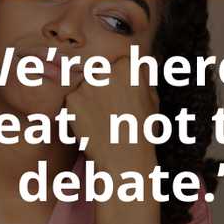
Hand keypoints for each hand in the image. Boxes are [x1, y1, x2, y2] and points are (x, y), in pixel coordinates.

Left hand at [66, 56, 158, 174]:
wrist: (123, 159)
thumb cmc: (142, 132)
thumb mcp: (152, 99)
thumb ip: (142, 77)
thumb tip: (137, 65)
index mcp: (129, 67)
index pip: (119, 64)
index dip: (120, 82)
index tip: (121, 97)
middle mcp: (106, 70)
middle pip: (100, 72)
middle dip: (102, 86)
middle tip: (110, 110)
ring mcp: (86, 84)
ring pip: (85, 86)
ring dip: (90, 98)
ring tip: (102, 119)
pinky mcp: (71, 99)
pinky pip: (73, 100)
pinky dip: (79, 111)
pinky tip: (91, 124)